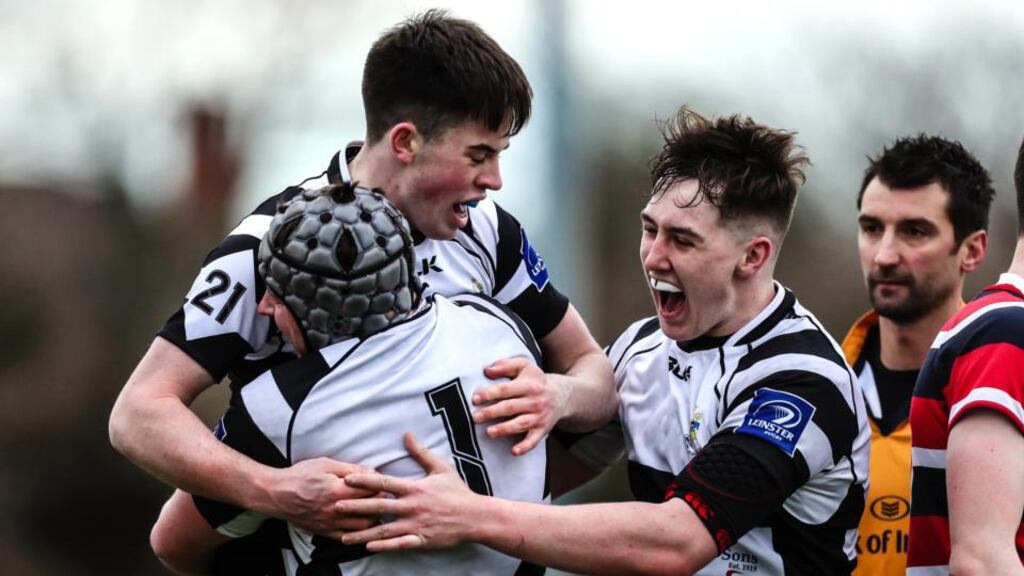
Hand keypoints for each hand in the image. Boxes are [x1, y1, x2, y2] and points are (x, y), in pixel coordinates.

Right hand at [258, 458, 376, 537]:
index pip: (370, 491)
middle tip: (381, 495)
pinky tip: (362, 524)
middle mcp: (335, 510)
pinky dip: (359, 532)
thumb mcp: (326, 464)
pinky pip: (348, 537)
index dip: (380, 486)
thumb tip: (371, 471)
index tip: (381, 482)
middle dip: (380, 502)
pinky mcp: (324, 532)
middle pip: (370, 510)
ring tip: (373, 508)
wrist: (277, 494)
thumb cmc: (300, 476)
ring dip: (372, 518)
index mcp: (337, 491)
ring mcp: (330, 523)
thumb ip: (350, 469)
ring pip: (363, 527)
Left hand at [339, 433, 478, 551]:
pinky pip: (399, 545)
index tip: (346, 479)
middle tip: (334, 508)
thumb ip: (421, 453)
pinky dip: (384, 547)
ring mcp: (415, 526)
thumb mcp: (440, 468)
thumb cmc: (457, 492)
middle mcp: (412, 507)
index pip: (385, 484)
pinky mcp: (421, 540)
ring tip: (343, 538)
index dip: (364, 481)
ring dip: (363, 534)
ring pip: (384, 530)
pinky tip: (368, 548)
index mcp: (414, 489)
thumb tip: (407, 435)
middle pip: (378, 507)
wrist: (475, 517)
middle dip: (355, 508)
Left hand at [473, 357, 567, 455]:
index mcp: (528, 385)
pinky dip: (525, 447)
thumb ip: (505, 365)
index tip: (475, 398)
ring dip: (504, 429)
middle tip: (476, 417)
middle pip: (511, 407)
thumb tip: (487, 370)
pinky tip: (514, 451)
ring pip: (520, 423)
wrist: (561, 395)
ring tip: (489, 432)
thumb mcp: (524, 367)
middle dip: (492, 412)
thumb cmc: (535, 381)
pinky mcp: (542, 430)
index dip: (490, 394)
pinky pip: (534, 440)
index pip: (506, 389)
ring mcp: (539, 417)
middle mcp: (535, 401)